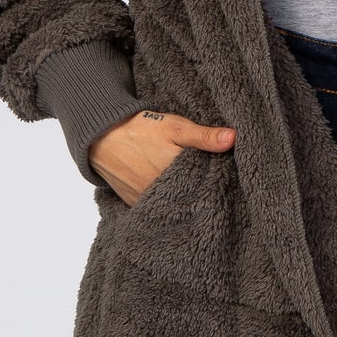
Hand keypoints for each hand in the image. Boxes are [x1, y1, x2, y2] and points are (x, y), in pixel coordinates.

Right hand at [89, 109, 235, 206]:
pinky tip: (173, 197)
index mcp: (177, 174)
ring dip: (182, 201)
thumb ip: (204, 136)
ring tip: (192, 193)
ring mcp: (147, 201)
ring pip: (173, 206)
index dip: (216, 182)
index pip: (205, 185)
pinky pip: (155, 210)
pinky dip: (164, 205)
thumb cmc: (141, 129)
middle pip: (190, 198)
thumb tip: (233, 138)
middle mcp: (163, 193)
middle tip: (210, 187)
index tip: (225, 178)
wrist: (103, 137)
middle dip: (200, 193)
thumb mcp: (176, 127)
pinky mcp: (135, 204)